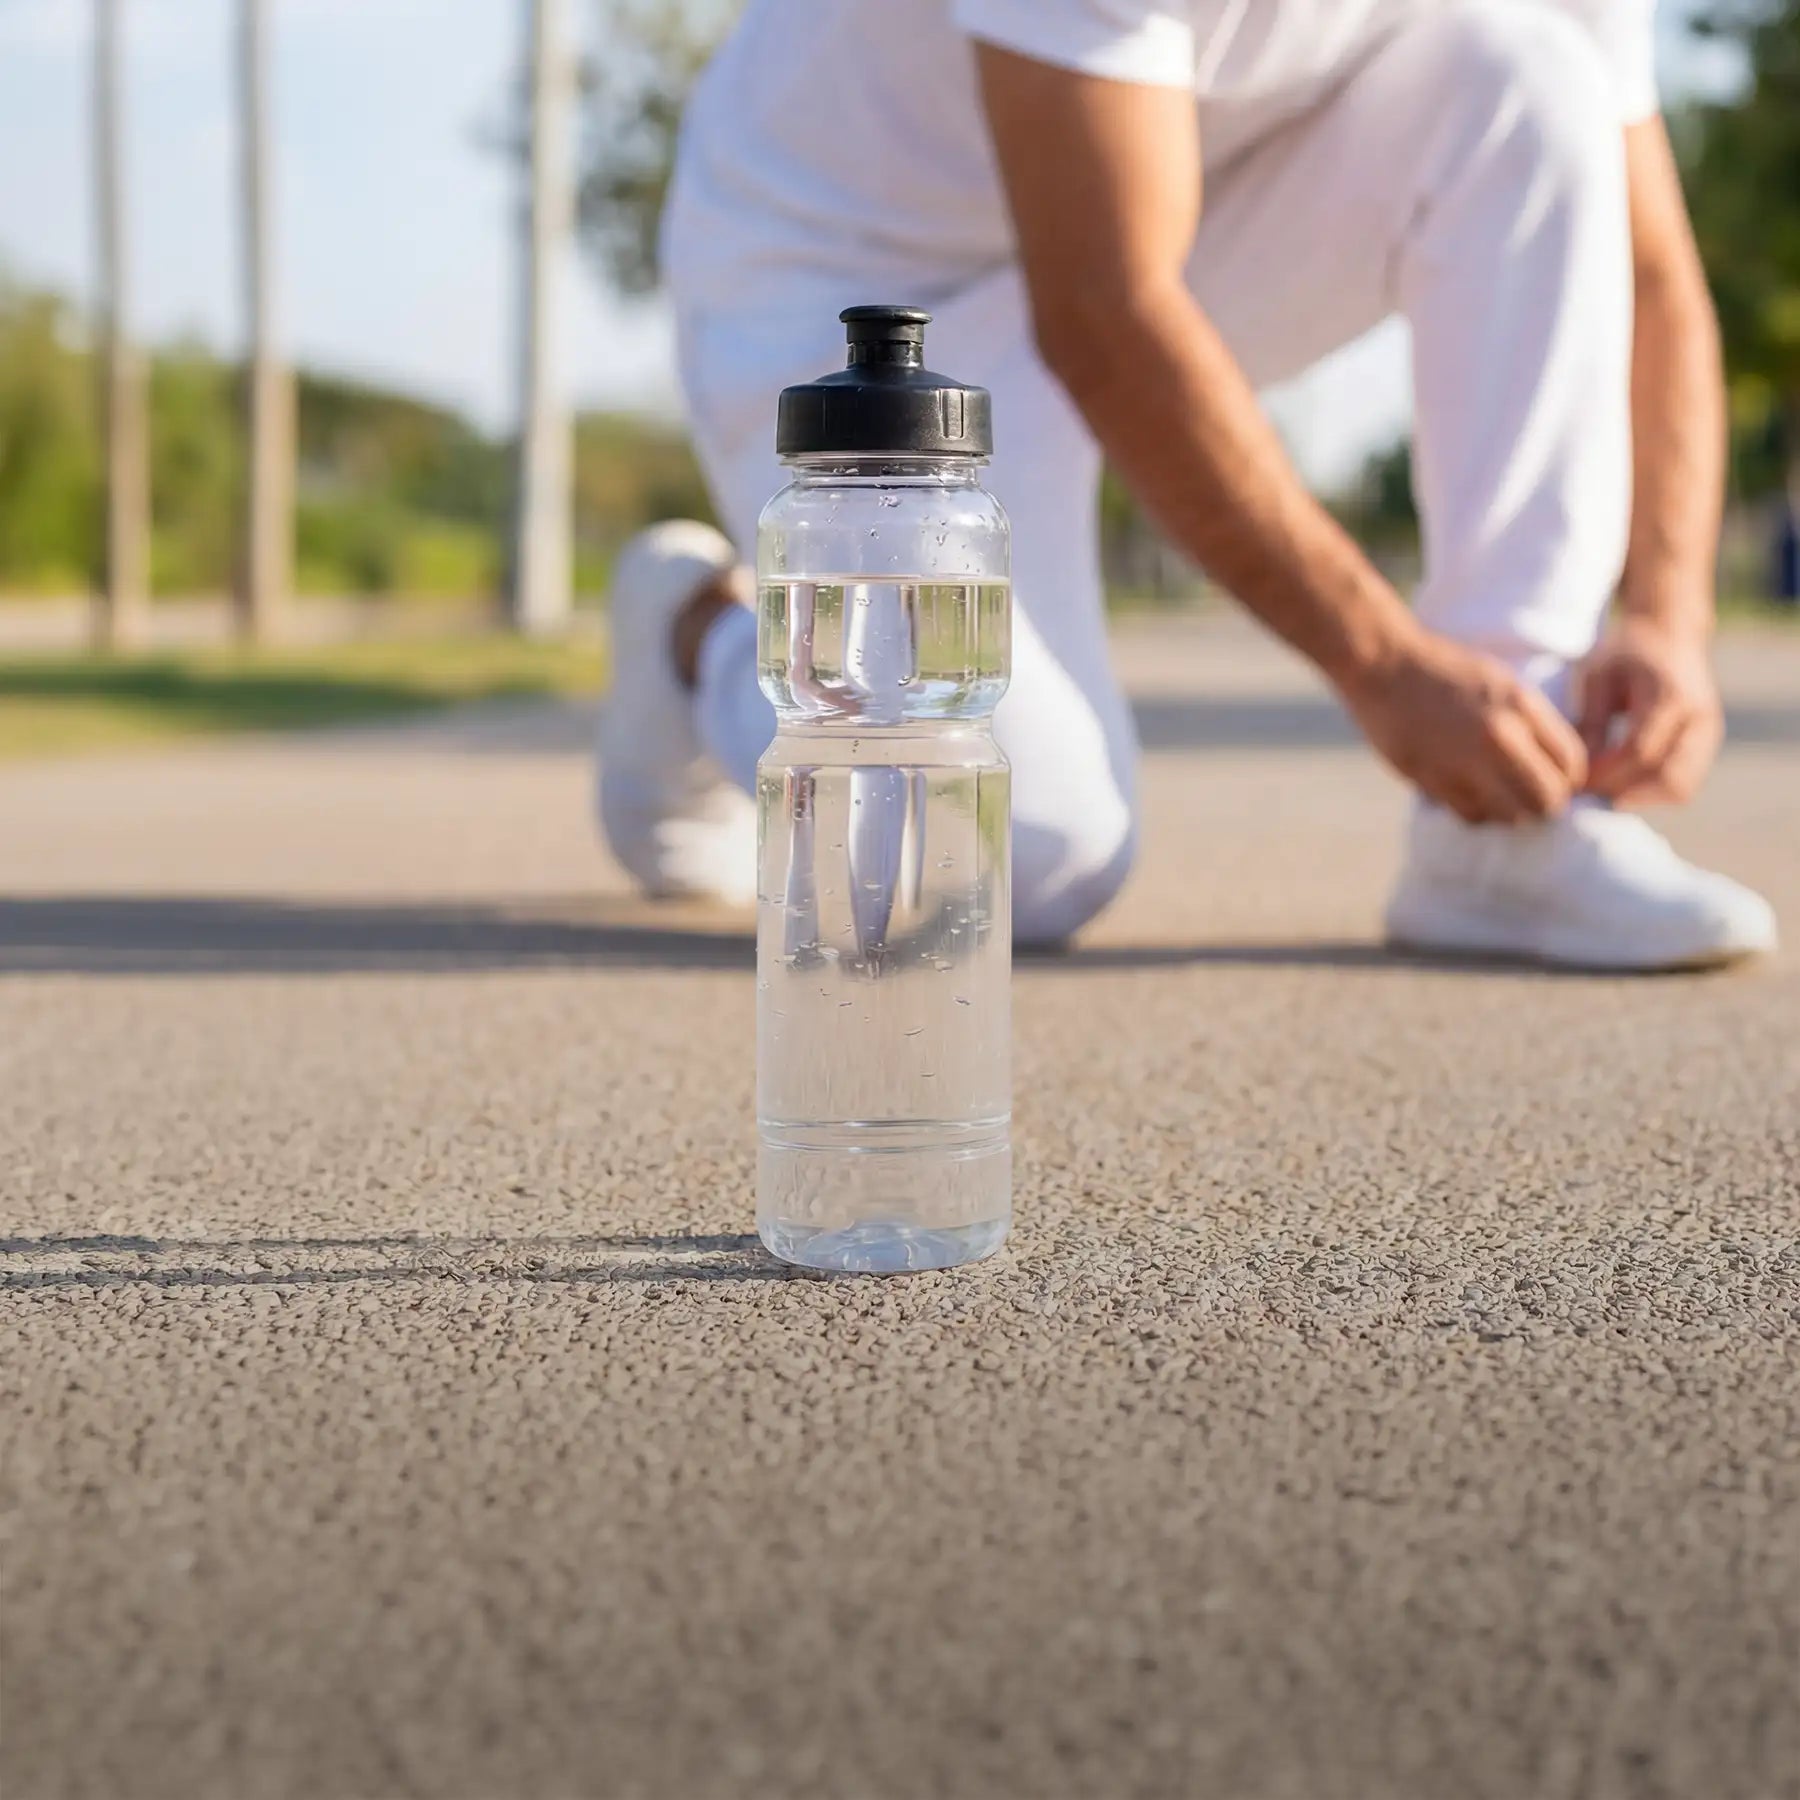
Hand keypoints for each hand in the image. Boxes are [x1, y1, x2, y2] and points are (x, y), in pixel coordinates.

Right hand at [1340, 629, 1587, 824]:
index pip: (1572, 765)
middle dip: (1545, 804)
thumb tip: (1557, 769)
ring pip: (1510, 815)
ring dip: (1509, 811)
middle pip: (1547, 800)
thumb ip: (1533, 723)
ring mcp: (1463, 761)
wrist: (1384, 665)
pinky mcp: (1432, 779)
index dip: (1569, 780)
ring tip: (1498, 796)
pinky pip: (1471, 815)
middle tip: (1532, 798)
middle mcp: (1498, 736)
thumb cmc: (1446, 671)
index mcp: (1521, 706)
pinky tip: (1469, 793)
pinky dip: (1476, 811)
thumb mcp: (1503, 683)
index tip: (1556, 779)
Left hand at [1577, 619, 1721, 807]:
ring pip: (1681, 789)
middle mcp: (1698, 719)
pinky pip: (1684, 783)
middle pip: (1668, 779)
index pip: (1640, 751)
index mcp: (1671, 697)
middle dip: (1623, 794)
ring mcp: (1708, 735)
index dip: (1606, 773)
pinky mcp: (1706, 746)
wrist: (1668, 635)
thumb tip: (1580, 771)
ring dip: (1640, 799)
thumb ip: (1592, 723)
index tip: (1574, 784)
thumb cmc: (1626, 654)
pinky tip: (1620, 789)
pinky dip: (1653, 793)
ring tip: (1601, 796)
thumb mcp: (1599, 677)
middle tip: (1586, 798)